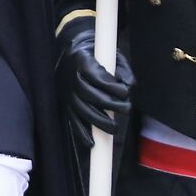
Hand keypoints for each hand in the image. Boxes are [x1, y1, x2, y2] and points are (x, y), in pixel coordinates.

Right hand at [59, 21, 133, 135]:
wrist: (71, 52)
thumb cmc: (97, 54)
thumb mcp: (112, 55)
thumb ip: (123, 70)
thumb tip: (130, 87)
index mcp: (81, 61)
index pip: (96, 77)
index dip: (111, 86)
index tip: (125, 92)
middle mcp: (71, 78)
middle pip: (90, 95)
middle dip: (111, 105)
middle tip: (127, 109)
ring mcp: (66, 93)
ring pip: (82, 110)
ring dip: (99, 121)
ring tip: (115, 127)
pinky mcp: (65, 104)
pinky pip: (72, 120)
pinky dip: (81, 133)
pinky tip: (92, 143)